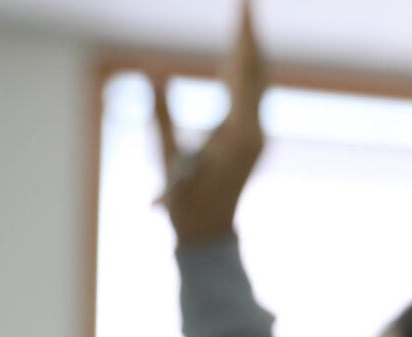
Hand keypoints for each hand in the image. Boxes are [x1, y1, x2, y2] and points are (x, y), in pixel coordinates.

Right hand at [154, 3, 265, 245]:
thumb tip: (153, 71)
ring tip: (244, 16)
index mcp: (240, 134)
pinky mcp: (251, 140)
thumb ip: (161, 115)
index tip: (245, 4)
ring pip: (258, 82)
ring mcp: (257, 136)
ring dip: (250, 49)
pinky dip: (245, 70)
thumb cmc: (186, 205)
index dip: (244, 36)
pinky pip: (252, 95)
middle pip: (257, 71)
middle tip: (246, 0)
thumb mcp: (168, 160)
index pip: (245, 72)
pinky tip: (238, 53)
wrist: (210, 238)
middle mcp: (256, 131)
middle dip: (249, 34)